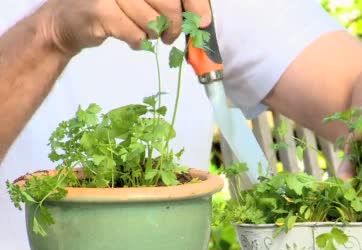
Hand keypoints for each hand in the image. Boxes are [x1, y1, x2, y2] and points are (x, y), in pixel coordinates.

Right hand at [38, 0, 210, 53]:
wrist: (65, 21)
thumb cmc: (112, 8)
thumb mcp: (141, 0)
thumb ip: (168, 3)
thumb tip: (203, 18)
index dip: (195, 3)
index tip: (204, 21)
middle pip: (169, 4)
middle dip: (174, 26)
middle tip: (168, 36)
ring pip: (153, 21)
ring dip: (153, 34)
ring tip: (143, 33)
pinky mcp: (101, 11)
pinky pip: (136, 34)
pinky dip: (138, 42)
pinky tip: (131, 39)